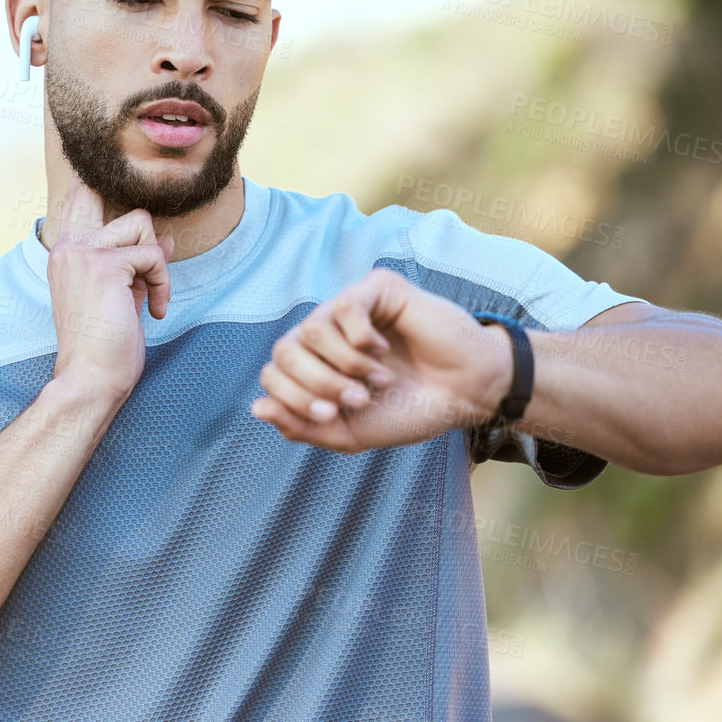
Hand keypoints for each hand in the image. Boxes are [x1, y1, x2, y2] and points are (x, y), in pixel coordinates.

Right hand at [44, 172, 173, 398]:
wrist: (91, 377)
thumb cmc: (104, 344)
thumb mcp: (122, 294)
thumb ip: (137, 263)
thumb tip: (166, 238)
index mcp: (64, 254)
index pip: (79, 198)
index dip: (106, 197)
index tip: (129, 229)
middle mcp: (68, 247)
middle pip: (106, 194)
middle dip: (135, 221)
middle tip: (144, 262)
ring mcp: (84, 253)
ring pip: (140, 221)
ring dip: (155, 258)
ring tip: (150, 294)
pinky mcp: (106, 265)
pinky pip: (153, 255)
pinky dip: (162, 283)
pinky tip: (154, 311)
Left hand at [251, 268, 511, 451]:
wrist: (464, 395)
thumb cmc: (409, 410)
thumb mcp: (350, 432)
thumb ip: (302, 426)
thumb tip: (256, 408)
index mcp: (315, 364)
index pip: (273, 373)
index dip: (292, 398)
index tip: (330, 416)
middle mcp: (326, 332)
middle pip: (285, 350)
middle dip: (318, 383)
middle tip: (356, 400)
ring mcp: (350, 307)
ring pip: (312, 329)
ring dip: (345, 365)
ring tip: (378, 379)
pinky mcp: (376, 289)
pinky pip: (344, 306)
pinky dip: (360, 339)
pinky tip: (383, 350)